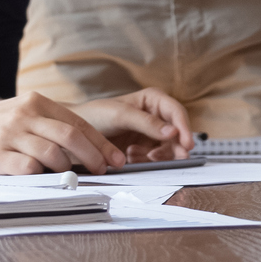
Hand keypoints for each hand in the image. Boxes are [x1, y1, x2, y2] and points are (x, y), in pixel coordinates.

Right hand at [0, 91, 125, 174]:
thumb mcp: (19, 112)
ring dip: (70, 169)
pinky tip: (46, 179)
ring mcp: (10, 135)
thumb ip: (47, 123)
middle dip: (95, 156)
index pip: (78, 123)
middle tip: (106, 169)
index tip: (115, 157)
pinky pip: (29, 168)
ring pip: (54, 154)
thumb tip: (84, 144)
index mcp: (35, 102)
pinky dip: (43, 176)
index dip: (101, 142)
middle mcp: (25, 115)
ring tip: (73, 177)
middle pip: (72, 137)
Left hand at [74, 88, 194, 159]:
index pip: (176, 112)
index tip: (187, 144)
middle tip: (170, 158)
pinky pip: (154, 158)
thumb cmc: (95, 116)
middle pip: (176, 133)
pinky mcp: (142, 149)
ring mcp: (149, 134)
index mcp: (152, 100)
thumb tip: (173, 132)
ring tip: (137, 155)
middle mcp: (154, 116)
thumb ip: (147, 123)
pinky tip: (130, 157)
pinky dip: (146, 161)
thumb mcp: (121, 115)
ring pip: (167, 148)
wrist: (73, 134)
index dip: (184, 128)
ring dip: (157, 155)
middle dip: (173, 146)